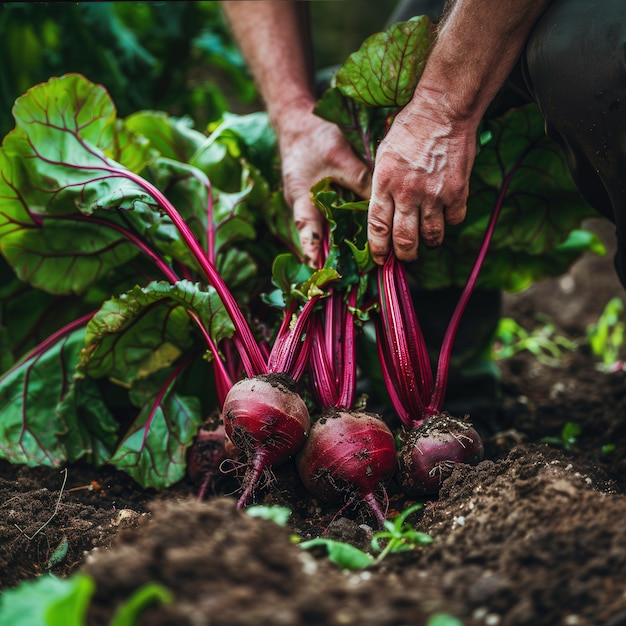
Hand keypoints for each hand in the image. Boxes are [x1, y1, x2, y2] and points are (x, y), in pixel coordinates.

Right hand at [277, 109, 371, 263]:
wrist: (299, 120)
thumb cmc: (314, 138)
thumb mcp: (339, 157)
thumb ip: (359, 180)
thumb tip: (380, 204)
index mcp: (302, 201)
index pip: (308, 234)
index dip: (315, 254)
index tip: (322, 272)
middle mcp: (304, 207)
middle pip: (319, 238)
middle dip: (335, 256)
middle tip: (353, 274)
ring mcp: (310, 203)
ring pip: (326, 229)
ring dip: (342, 243)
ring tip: (363, 261)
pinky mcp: (318, 197)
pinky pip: (331, 218)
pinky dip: (344, 226)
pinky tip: (362, 234)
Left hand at [367, 87, 479, 264]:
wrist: (443, 110)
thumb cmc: (409, 129)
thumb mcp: (383, 156)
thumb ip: (381, 186)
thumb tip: (383, 214)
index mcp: (384, 182)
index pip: (378, 227)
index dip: (379, 249)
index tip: (381, 258)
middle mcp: (407, 192)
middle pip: (405, 240)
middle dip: (405, 254)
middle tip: (406, 256)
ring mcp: (434, 193)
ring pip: (431, 236)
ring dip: (428, 243)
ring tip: (426, 242)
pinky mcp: (457, 191)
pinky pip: (453, 220)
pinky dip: (449, 223)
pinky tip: (445, 217)